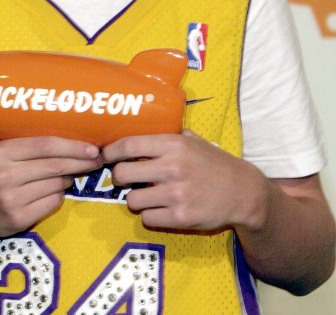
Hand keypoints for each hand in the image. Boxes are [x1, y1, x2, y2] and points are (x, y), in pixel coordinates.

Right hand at [0, 136, 101, 239]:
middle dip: (81, 162)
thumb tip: (72, 140)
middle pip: (54, 166)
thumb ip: (29, 145)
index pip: (45, 146)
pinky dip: (59, 195)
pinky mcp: (17, 220)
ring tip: (69, 175)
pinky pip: (51, 203)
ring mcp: (11, 200)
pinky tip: (54, 190)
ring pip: (56, 185)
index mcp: (2, 152)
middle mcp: (5, 176)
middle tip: (97, 159)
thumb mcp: (2, 151)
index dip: (72, 146)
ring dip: (69, 179)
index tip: (92, 147)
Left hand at [103, 130, 264, 230]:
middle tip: (126, 178)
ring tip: (148, 194)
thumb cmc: (214, 163)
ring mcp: (176, 194)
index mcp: (173, 145)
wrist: (243, 192)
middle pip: (122, 174)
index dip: (111, 151)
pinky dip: (150, 215)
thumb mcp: (193, 140)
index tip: (106, 156)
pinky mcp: (180, 218)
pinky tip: (161, 208)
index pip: (128, 145)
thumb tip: (137, 130)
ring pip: (132, 199)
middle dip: (119, 177)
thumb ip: (167, 136)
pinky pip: (147, 218)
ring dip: (136, 198)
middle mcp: (172, 168)